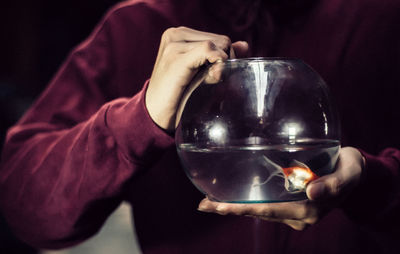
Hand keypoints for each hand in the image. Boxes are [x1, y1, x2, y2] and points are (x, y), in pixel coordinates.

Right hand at [146, 26, 248, 130]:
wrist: (156, 114)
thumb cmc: (180, 95)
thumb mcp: (202, 72)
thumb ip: (220, 57)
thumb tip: (245, 45)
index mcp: (180, 35)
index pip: (219, 39)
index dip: (226, 58)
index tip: (215, 77)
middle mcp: (175, 34)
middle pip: (222, 40)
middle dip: (223, 62)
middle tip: (208, 81)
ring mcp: (174, 44)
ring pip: (218, 45)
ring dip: (219, 66)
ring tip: (201, 83)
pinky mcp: (176, 57)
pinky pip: (208, 50)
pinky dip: (216, 64)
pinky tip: (209, 79)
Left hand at [198, 147, 364, 229]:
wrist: (355, 174)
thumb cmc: (351, 169)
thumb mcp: (349, 172)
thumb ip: (333, 183)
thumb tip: (311, 193)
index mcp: (307, 210)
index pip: (268, 210)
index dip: (242, 208)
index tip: (219, 206)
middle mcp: (297, 216)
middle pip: (259, 212)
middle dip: (230, 209)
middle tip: (204, 204)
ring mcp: (293, 213)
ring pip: (260, 210)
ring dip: (236, 206)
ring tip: (209, 201)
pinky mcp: (291, 205)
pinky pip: (267, 204)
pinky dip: (248, 201)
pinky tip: (232, 195)